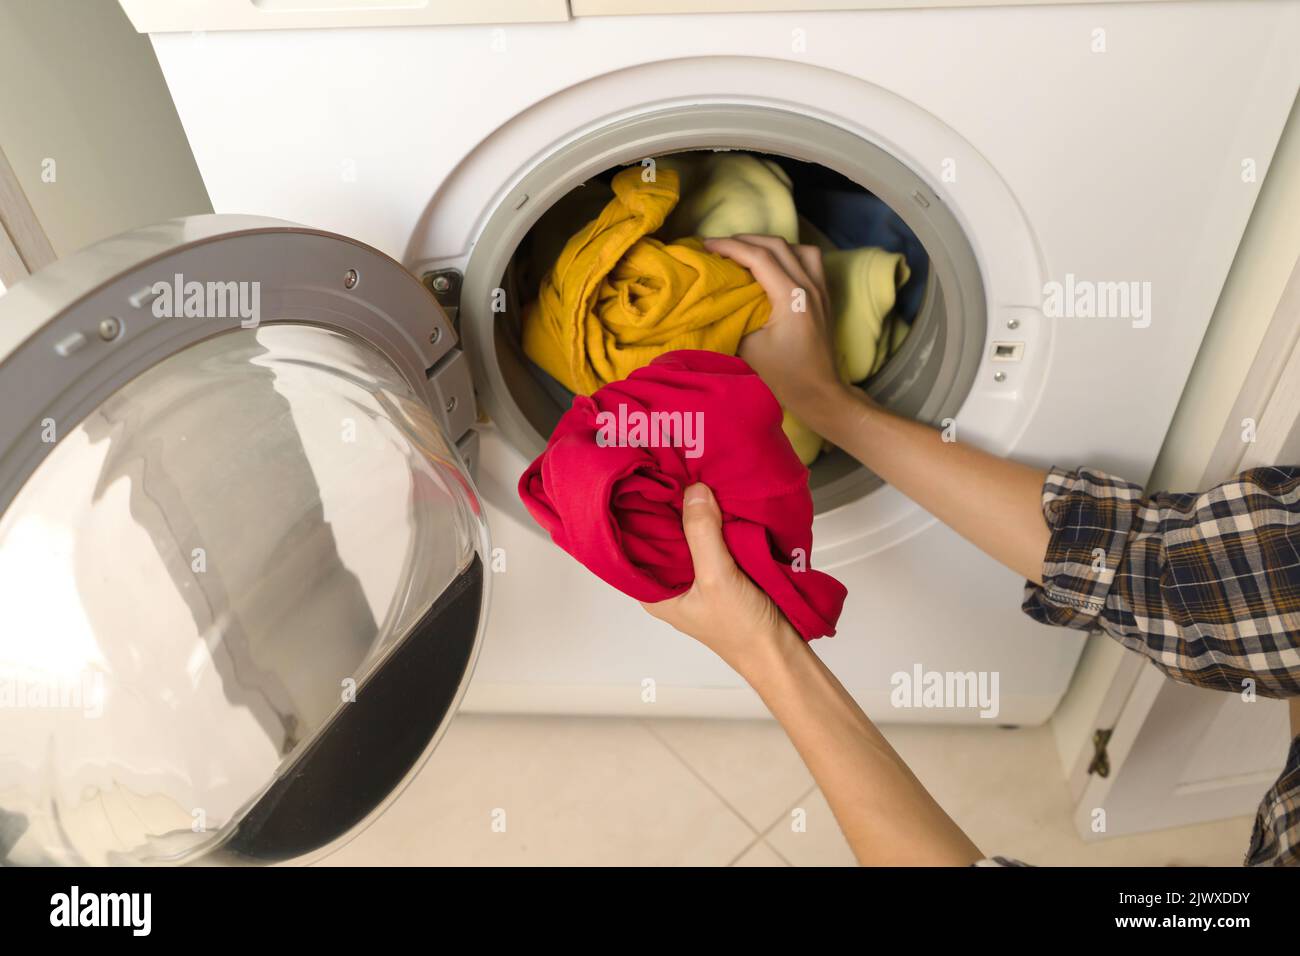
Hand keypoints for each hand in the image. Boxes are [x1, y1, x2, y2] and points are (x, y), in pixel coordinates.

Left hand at [641, 482, 800, 674]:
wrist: (780, 650)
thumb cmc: (742, 630)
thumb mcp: (717, 578)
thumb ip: (702, 534)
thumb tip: (693, 492)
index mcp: (653, 591)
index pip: (633, 544)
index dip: (637, 513)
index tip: (645, 480)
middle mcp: (669, 581)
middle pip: (661, 534)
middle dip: (668, 506)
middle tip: (671, 468)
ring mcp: (695, 573)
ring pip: (687, 533)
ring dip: (693, 511)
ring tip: (691, 476)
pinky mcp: (719, 567)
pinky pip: (711, 536)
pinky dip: (714, 519)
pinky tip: (716, 498)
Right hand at [705, 234, 852, 429]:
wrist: (820, 392)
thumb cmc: (785, 376)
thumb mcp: (749, 348)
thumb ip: (734, 317)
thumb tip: (718, 299)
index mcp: (792, 298)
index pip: (759, 257)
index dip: (730, 247)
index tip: (707, 245)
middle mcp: (810, 287)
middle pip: (777, 245)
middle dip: (745, 240)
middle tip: (720, 246)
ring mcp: (821, 289)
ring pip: (798, 248)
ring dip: (770, 244)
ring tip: (747, 251)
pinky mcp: (825, 296)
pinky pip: (809, 260)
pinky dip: (788, 254)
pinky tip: (773, 265)